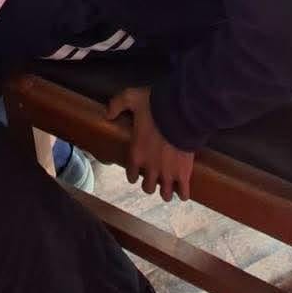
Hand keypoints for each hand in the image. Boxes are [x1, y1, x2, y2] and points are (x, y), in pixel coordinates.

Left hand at [107, 86, 193, 202]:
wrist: (180, 112)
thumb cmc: (156, 106)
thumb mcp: (131, 98)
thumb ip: (117, 104)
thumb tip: (107, 114)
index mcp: (136, 153)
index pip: (130, 175)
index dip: (134, 174)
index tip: (138, 170)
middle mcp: (150, 168)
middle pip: (147, 188)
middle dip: (151, 184)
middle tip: (155, 176)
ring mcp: (167, 173)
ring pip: (165, 194)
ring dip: (167, 191)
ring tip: (170, 185)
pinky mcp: (183, 173)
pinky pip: (183, 193)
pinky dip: (183, 193)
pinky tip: (183, 189)